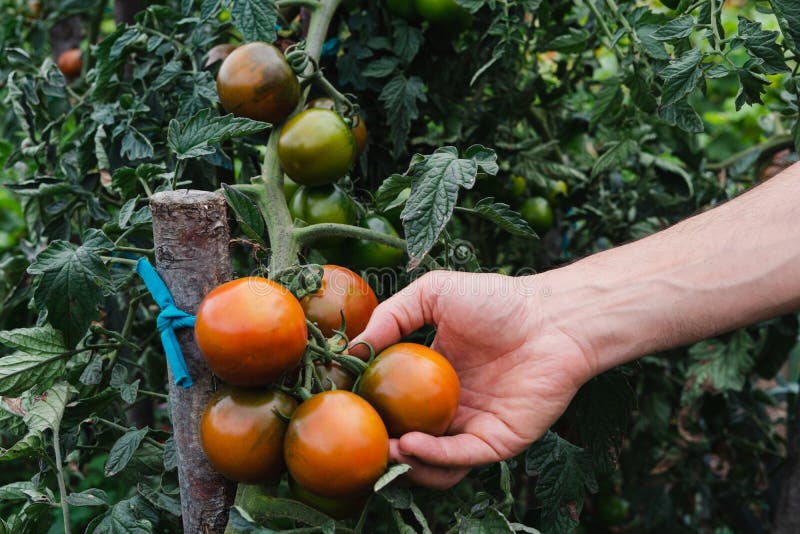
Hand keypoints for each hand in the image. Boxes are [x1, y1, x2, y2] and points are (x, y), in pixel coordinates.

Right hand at [351, 270, 594, 488]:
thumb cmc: (498, 300)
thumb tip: (350, 349)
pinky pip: (460, 459)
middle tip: (357, 440)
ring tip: (384, 449)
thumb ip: (391, 315)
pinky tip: (410, 443)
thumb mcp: (433, 294)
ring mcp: (473, 426)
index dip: (368, 407)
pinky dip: (433, 458)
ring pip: (432, 463)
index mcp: (433, 376)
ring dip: (404, 463)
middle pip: (409, 438)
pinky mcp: (497, 441)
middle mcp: (451, 406)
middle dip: (382, 445)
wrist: (554, 316)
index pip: (394, 401)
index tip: (341, 405)